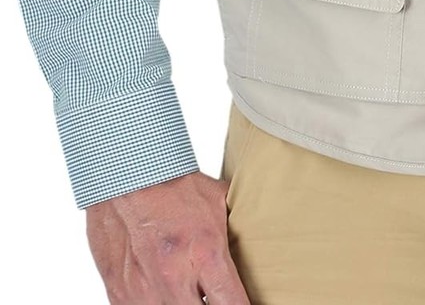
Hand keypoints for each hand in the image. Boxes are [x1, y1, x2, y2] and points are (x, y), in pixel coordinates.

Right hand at [85, 170, 249, 303]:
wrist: (124, 179)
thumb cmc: (174, 186)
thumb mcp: (218, 202)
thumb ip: (234, 232)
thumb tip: (258, 240)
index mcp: (206, 254)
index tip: (246, 304)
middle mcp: (174, 279)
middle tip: (216, 296)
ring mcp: (143, 292)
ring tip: (190, 291)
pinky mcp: (120, 296)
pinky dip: (157, 304)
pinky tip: (166, 293)